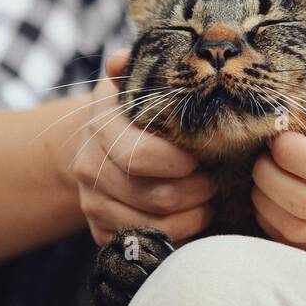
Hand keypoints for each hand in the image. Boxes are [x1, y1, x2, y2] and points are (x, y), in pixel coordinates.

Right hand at [54, 49, 214, 247]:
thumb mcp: (134, 80)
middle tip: (216, 180)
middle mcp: (88, 167)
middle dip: (196, 191)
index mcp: (101, 126)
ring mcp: (93, 204)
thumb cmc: (132, 108)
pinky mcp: (101, 232)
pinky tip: (193, 218)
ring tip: (210, 199)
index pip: (140, 156)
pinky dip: (178, 237)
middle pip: (154, 196)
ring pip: (154, 226)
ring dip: (193, 217)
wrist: (97, 143)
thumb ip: (134, 66)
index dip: (180, 163)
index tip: (204, 156)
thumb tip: (121, 59)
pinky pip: (147, 245)